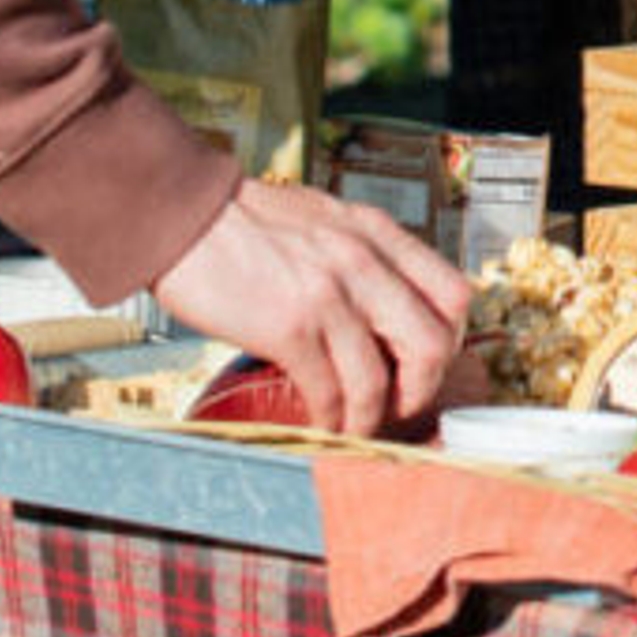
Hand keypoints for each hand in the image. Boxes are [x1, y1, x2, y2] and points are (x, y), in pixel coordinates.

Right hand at [150, 177, 471, 438]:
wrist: (182, 211)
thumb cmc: (245, 219)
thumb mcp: (327, 219)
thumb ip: (363, 254)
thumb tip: (386, 305)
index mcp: (377, 232)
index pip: (453, 294)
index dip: (450, 340)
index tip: (427, 363)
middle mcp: (362, 261)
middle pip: (432, 344)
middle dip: (421, 388)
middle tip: (399, 404)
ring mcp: (328, 295)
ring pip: (378, 381)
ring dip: (369, 417)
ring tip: (354, 425)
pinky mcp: (288, 327)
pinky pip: (328, 391)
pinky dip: (330, 417)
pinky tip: (320, 419)